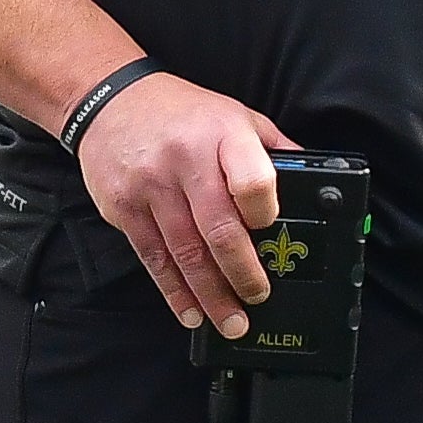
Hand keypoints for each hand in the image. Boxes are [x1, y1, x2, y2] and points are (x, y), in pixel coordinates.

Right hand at [73, 72, 295, 336]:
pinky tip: (191, 311)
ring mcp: (151, 187)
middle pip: (218, 228)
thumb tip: (313, 179)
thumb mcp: (234, 115)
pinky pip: (153, 258)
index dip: (264, 212)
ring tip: (231, 321)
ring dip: (210, 294)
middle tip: (258, 299)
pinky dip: (173, 290)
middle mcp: (186, 161)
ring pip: (185, 252)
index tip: (270, 231)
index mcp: (224, 134)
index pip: (252, 180)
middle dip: (242, 273)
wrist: (108, 101)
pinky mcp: (124, 208)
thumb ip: (270, 148)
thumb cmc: (182, 112)